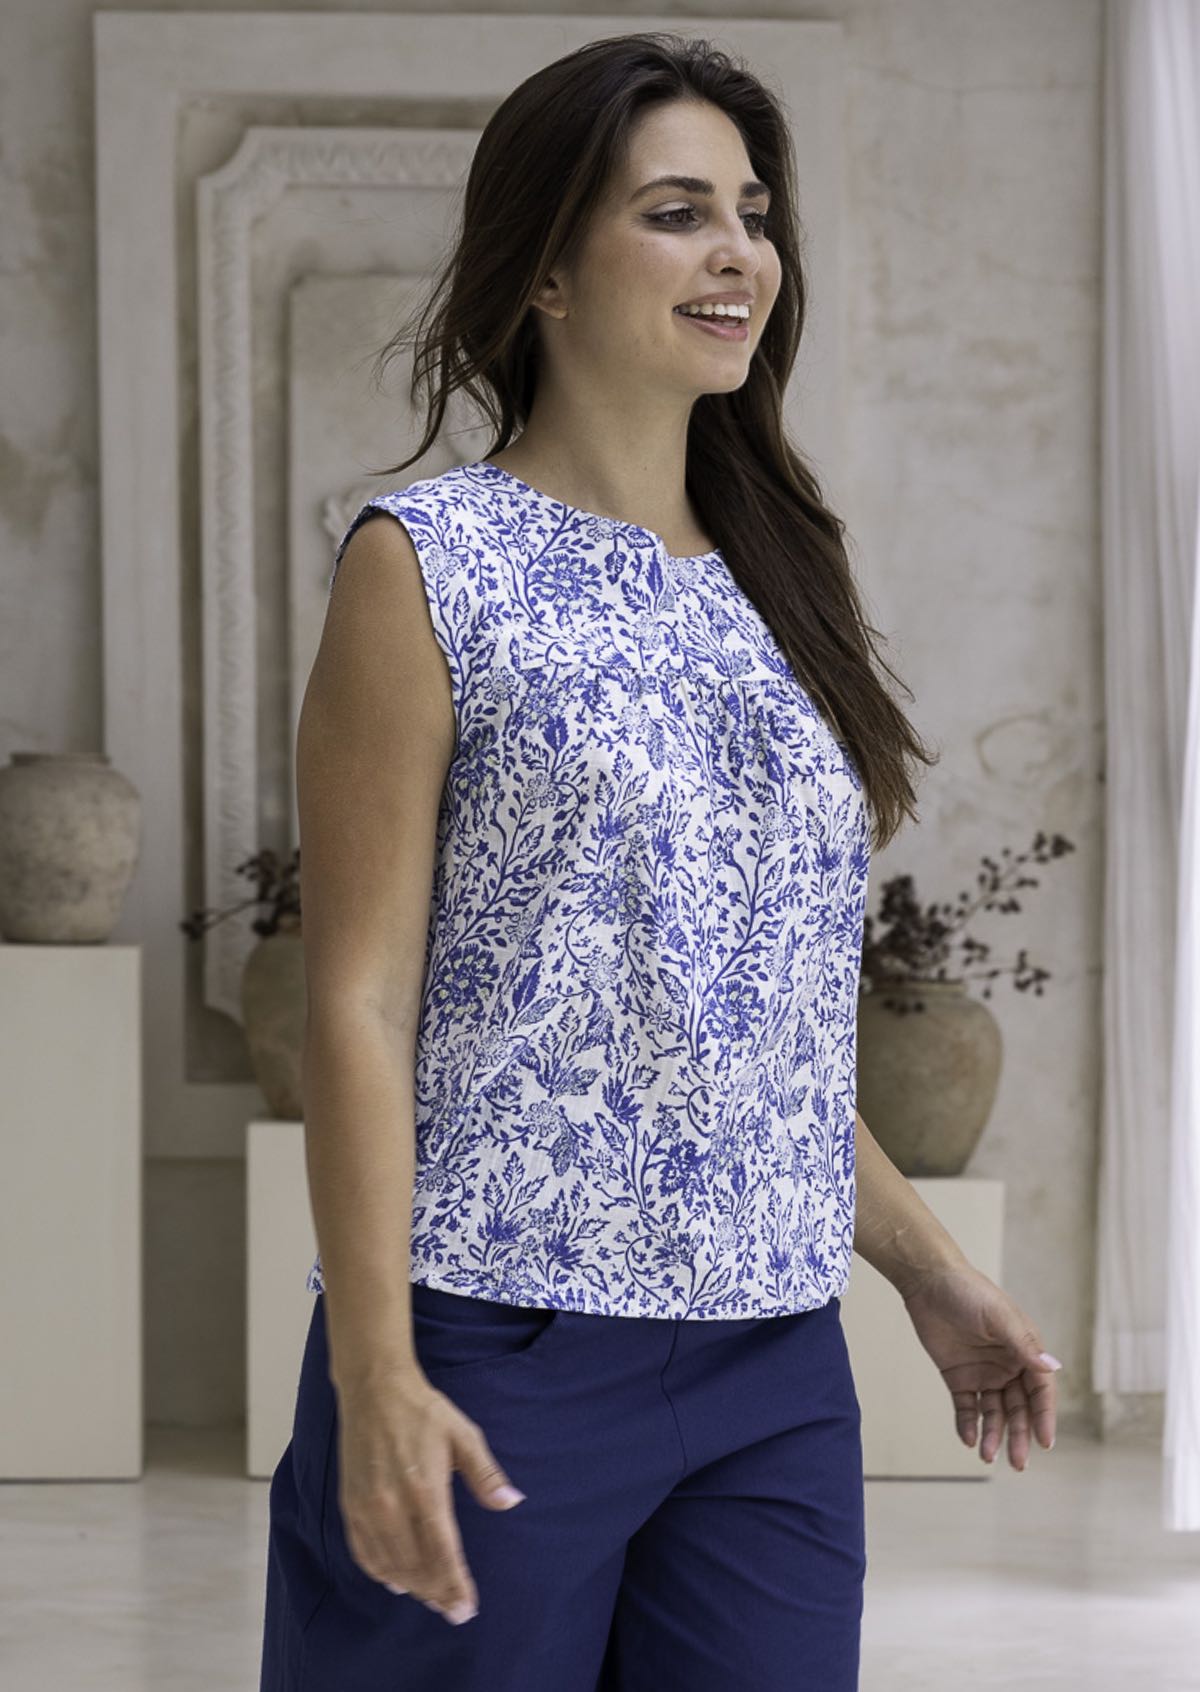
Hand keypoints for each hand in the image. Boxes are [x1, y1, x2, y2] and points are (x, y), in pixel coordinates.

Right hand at [335, 1367, 526, 1624]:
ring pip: (390, 1565)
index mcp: (426, 1491)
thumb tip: (512, 1501)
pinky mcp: (350, 1505)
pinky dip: (380, 1573)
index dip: (456, 1585)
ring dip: (412, 1587)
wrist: (374, 1390)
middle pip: (416, 1567)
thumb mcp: (463, 1435)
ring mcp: (368, 1508)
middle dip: (437, 1593)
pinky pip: (364, 1553)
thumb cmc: (424, 1412)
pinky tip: (395, 1581)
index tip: (467, 1608)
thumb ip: (486, 1474)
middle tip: (453, 1611)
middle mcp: (393, 1506)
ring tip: (431, 1598)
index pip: (443, 1553)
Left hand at [897, 1259, 1061, 1470]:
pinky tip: (967, 1438)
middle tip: (1018, 1463)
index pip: (1040, 1391)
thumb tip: (1052, 1368)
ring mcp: (983, 1372)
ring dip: (993, 1434)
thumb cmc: (969, 1292)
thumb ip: (1023, 1346)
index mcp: (1024, 1351)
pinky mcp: (958, 1376)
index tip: (1045, 1442)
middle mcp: (1007, 1366)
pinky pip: (966, 1406)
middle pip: (1018, 1408)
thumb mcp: (999, 1317)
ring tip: (987, 1455)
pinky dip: (967, 1424)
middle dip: (1019, 1436)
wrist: (929, 1281)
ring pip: (993, 1412)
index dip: (1044, 1416)